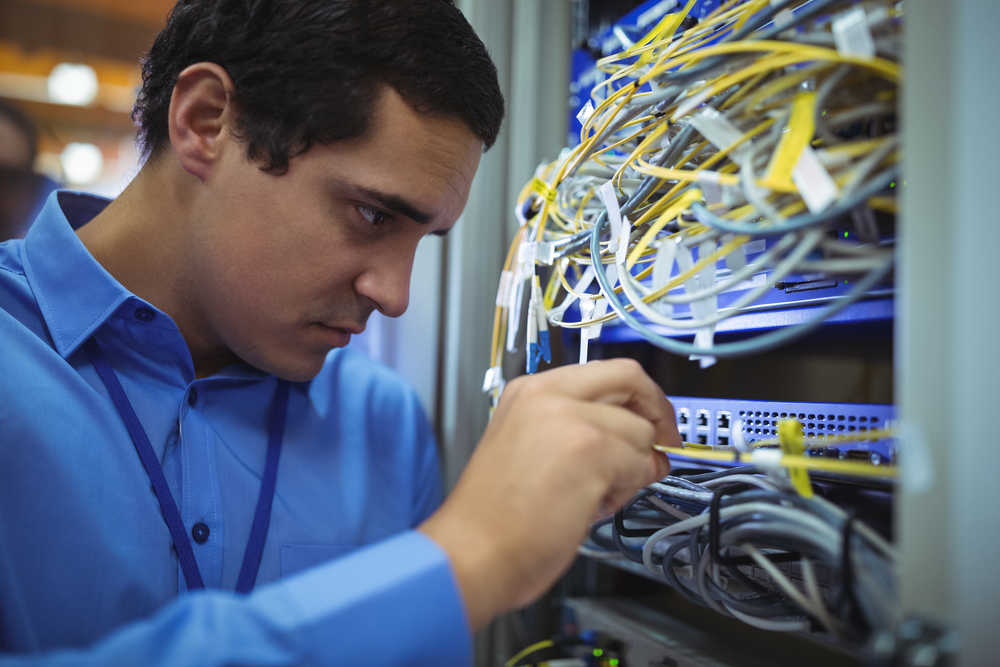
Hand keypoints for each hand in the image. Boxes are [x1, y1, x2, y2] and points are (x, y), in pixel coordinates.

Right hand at [419, 358, 679, 629]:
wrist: (475, 550)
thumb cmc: (494, 515)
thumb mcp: (525, 444)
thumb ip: (575, 428)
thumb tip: (630, 435)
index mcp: (530, 390)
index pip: (605, 370)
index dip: (639, 393)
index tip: (652, 415)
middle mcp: (550, 395)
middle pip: (630, 380)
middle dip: (657, 414)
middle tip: (664, 444)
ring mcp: (573, 420)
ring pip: (641, 433)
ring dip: (634, 468)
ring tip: (599, 492)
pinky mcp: (593, 452)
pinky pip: (641, 466)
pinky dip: (628, 490)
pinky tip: (594, 504)